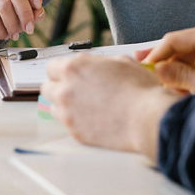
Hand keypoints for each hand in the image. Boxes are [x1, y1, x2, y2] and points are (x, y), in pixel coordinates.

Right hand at [0, 0, 44, 39]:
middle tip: (29, 29)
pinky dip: (1, 30)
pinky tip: (4, 35)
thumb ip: (34, 12)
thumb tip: (39, 13)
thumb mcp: (22, 13)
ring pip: (3, 5)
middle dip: (25, 13)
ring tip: (15, 35)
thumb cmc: (6, 14)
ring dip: (13, 24)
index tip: (38, 6)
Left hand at [43, 55, 179, 159]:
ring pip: (54, 107)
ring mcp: (68, 114)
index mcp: (74, 68)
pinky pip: (68, 125)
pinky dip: (76, 121)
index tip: (69, 74)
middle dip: (58, 86)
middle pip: (47, 87)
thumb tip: (96, 65)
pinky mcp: (75, 133)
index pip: (52, 67)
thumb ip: (100, 62)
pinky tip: (93, 118)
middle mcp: (66, 90)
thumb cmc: (139, 89)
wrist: (147, 118)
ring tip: (85, 105)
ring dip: (64, 105)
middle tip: (74, 89)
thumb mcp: (122, 62)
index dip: (62, 69)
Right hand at [137, 22, 194, 93]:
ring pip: (187, 56)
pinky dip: (188, 75)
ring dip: (176, 72)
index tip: (141, 69)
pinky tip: (180, 89)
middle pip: (178, 46)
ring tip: (164, 88)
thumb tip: (158, 69)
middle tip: (141, 73)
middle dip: (164, 63)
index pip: (173, 40)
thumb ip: (180, 76)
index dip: (155, 55)